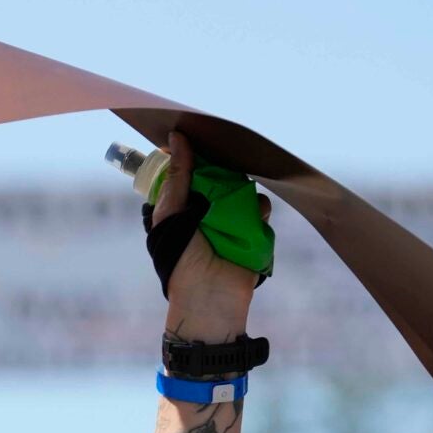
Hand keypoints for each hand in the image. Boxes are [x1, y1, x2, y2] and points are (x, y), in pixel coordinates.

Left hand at [149, 132, 265, 340]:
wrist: (209, 299)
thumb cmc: (180, 260)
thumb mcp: (172, 215)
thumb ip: (178, 177)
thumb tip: (178, 138)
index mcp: (180, 204)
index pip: (189, 170)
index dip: (193, 153)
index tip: (198, 133)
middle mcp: (205, 208)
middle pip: (218, 174)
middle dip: (223, 166)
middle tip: (226, 154)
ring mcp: (229, 219)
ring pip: (241, 188)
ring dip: (241, 188)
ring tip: (235, 196)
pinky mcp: (252, 231)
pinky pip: (259, 208)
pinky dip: (258, 209)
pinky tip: (253, 215)